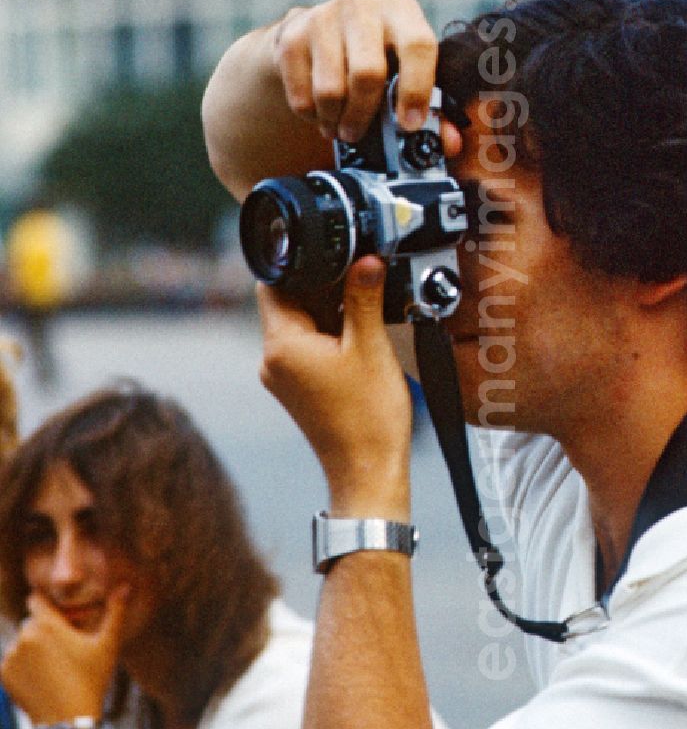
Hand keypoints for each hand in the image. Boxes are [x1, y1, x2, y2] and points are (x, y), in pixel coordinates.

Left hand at [0, 588, 127, 724]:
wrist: (67, 720)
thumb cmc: (91, 680)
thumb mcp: (107, 645)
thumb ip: (115, 612)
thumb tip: (125, 586)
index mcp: (48, 624)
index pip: (35, 599)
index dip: (46, 605)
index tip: (59, 617)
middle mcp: (25, 636)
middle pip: (31, 622)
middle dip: (43, 630)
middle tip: (63, 649)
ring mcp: (11, 656)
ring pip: (20, 643)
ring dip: (32, 649)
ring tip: (53, 668)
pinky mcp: (3, 674)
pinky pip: (11, 662)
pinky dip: (22, 667)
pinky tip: (41, 679)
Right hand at [203, 0, 462, 201]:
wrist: (317, 36)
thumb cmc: (376, 57)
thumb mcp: (406, 73)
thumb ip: (433, 108)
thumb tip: (450, 143)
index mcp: (401, 7)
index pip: (417, 45)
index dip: (416, 90)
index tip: (409, 126)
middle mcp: (361, 2)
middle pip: (368, 72)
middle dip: (365, 115)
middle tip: (360, 136)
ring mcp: (322, 14)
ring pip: (330, 88)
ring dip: (336, 120)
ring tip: (341, 128)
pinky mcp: (290, 33)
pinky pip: (301, 93)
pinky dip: (311, 115)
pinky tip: (319, 113)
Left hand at [258, 260, 412, 517]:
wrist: (368, 472)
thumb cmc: (368, 420)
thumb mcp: (371, 347)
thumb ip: (364, 297)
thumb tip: (365, 260)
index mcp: (281, 346)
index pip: (273, 284)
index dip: (300, 264)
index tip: (330, 256)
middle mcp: (272, 361)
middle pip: (286, 302)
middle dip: (320, 288)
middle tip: (357, 287)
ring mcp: (282, 377)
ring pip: (298, 324)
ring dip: (327, 313)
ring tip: (362, 320)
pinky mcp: (297, 389)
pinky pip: (305, 347)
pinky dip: (328, 336)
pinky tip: (357, 342)